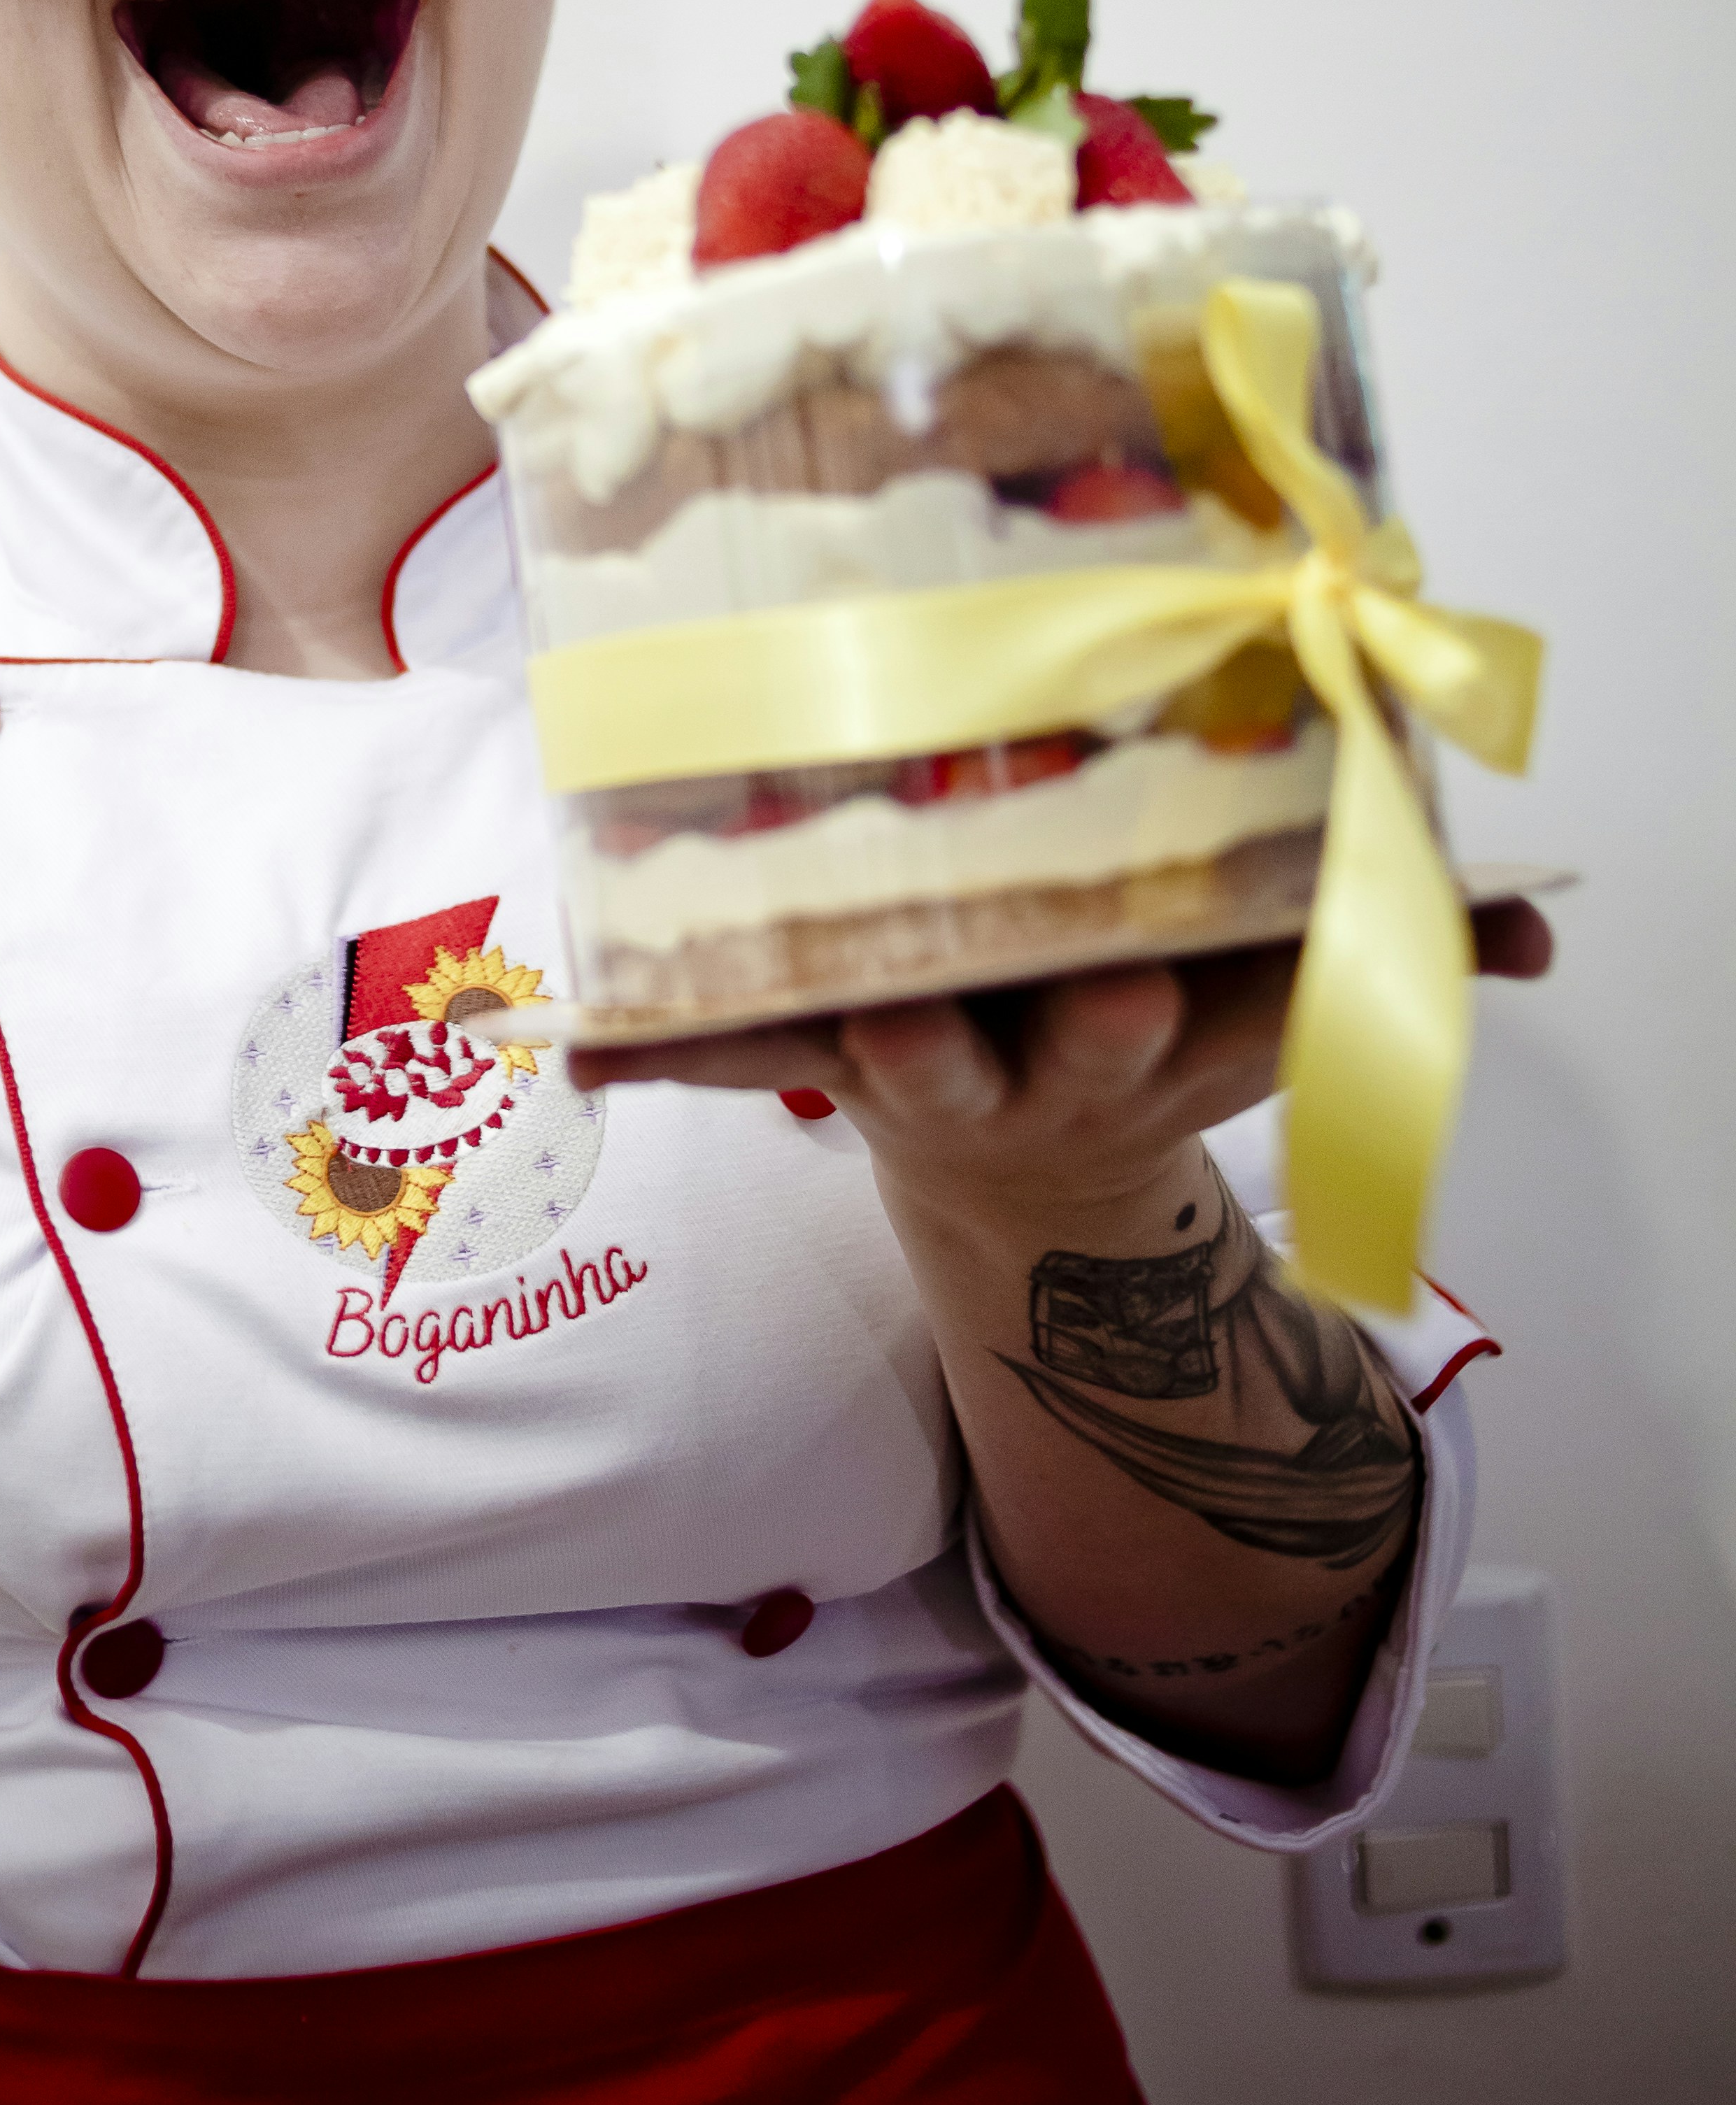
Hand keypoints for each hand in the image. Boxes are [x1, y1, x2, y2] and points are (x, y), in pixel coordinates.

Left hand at [570, 898, 1553, 1240]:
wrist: (1037, 1171)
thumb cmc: (1156, 1028)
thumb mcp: (1278, 1013)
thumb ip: (1390, 955)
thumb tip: (1536, 933)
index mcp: (1135, 1039)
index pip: (1152, 1022)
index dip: (1145, 1009)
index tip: (1137, 980)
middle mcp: (1013, 1062)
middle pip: (996, 1048)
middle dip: (953, 1014)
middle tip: (921, 945)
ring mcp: (901, 1062)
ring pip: (847, 1042)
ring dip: (799, 1017)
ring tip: (726, 969)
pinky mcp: (804, 1050)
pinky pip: (720, 1048)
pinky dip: (654, 1049)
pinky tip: (569, 1037)